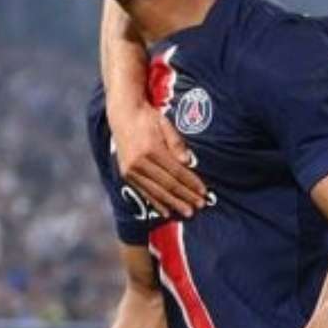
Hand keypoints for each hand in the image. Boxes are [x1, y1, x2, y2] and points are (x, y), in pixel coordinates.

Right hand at [113, 102, 206, 217]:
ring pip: (156, 192)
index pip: (176, 171)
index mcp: (151, 149)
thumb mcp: (165, 124)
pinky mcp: (126, 175)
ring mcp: (131, 170)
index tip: (204, 192)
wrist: (123, 115)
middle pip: (167, 184)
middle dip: (185, 196)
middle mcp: (139, 162)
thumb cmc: (148, 118)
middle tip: (200, 206)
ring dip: (173, 203)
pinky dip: (156, 203)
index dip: (191, 183)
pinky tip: (167, 212)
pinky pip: (144, 192)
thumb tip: (188, 162)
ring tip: (187, 212)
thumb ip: (176, 143)